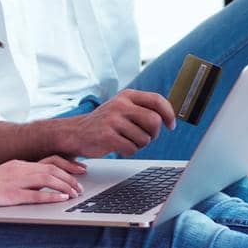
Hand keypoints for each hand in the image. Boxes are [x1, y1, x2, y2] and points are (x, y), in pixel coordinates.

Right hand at [0, 157, 86, 210]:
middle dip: (69, 177)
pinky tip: (62, 199)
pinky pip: (34, 195)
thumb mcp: (4, 176)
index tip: (78, 172)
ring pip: (47, 179)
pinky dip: (51, 196)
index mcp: (18, 164)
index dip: (66, 166)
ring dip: (65, 186)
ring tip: (76, 193)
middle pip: (51, 169)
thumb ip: (20, 177)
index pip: (48, 162)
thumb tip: (38, 184)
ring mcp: (14, 181)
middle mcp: (19, 169)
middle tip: (81, 187)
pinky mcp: (9, 195)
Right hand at [62, 90, 176, 156]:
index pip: (157, 100)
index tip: (171, 125)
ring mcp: (113, 120)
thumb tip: (170, 117)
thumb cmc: (105, 122)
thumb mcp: (123, 107)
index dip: (169, 114)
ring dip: (140, 144)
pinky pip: (131, 149)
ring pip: (144, 138)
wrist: (76, 132)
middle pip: (154, 121)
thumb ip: (143, 108)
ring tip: (128, 141)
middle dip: (154, 133)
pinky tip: (120, 146)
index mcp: (127, 95)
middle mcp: (120, 105)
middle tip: (147, 137)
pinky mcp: (107, 136)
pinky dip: (130, 151)